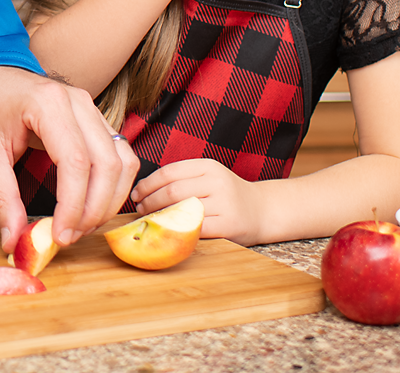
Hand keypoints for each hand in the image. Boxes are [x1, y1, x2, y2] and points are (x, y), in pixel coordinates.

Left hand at [0, 66, 138, 253]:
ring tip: (80, 226)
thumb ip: (1, 196)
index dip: (73, 206)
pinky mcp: (96, 120)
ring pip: (122, 161)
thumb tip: (13, 241)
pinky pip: (120, 155)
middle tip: (68, 237)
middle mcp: (78, 102)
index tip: (58, 237)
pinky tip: (92, 207)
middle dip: (94, 209)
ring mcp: (91, 109)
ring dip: (108, 201)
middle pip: (107, 164)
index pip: (75, 162)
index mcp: (48, 103)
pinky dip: (113, 186)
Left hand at [131, 158, 263, 244]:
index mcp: (208, 166)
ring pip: (182, 209)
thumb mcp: (208, 177)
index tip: (136, 194)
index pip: (169, 172)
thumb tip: (145, 191)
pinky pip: (197, 228)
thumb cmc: (227, 195)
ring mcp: (225, 202)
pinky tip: (169, 234)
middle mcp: (216, 181)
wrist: (263, 210)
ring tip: (150, 221)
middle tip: (139, 210)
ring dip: (160, 217)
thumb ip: (184, 180)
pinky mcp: (230, 224)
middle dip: (150, 202)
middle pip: (172, 191)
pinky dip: (178, 231)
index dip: (148, 184)